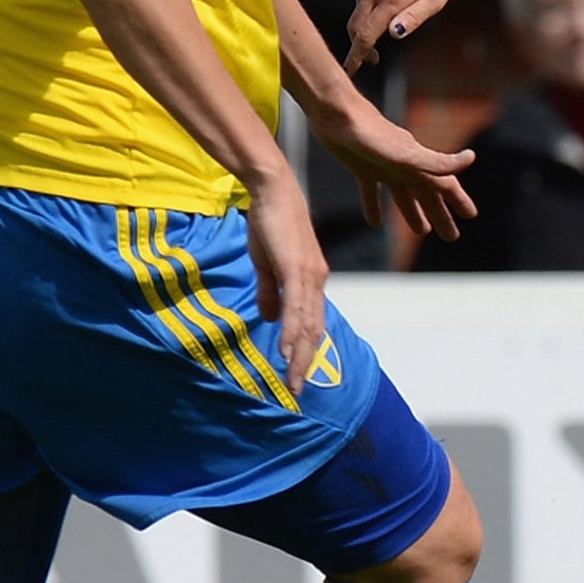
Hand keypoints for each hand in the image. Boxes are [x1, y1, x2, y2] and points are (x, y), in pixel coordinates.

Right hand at [243, 166, 330, 392]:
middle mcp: (316, 282)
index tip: (296, 375)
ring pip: (306, 325)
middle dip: (304, 364)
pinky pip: (295, 308)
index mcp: (311, 281)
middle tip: (296, 391)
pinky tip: (286, 352)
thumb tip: (268, 319)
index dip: (304, 352)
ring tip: (292, 381)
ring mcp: (309, 276)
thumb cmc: (270, 223)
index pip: (310, 324)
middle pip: (313, 332)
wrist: (273, 191)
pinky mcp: (296, 269)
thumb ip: (269, 292)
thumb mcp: (267, 264)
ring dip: (299, 357)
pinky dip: (291, 332)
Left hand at [310, 98, 477, 241]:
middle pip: (427, 195)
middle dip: (441, 215)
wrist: (336, 114)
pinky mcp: (362, 168)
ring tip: (422, 231)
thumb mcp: (406, 154)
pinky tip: (375, 223)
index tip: (470, 216)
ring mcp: (384, 167)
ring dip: (414, 213)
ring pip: (404, 195)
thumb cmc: (371, 134)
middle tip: (451, 237)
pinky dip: (375, 207)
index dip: (459, 200)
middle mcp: (404, 166)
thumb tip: (471, 158)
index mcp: (418, 163)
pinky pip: (371, 192)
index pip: (444, 185)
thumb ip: (436, 162)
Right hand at [346, 0, 472, 70]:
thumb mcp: (436, 1)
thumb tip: (392, 34)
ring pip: (358, 6)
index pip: (366, 35)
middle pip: (355, 24)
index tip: (350, 68)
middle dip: (358, 43)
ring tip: (389, 16)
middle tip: (371, 56)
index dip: (356, 55)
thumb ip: (413, 18)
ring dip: (366, 19)